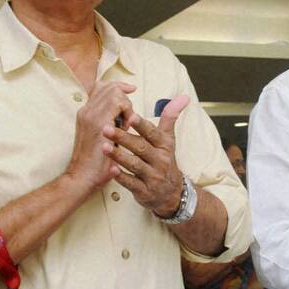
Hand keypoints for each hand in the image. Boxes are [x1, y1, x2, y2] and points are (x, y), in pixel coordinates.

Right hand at [65, 81, 136, 191]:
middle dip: (124, 95)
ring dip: (126, 105)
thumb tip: (127, 115)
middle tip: (128, 115)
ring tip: (126, 124)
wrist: (83, 177)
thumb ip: (111, 123)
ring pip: (114, 92)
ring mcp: (90, 115)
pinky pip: (118, 103)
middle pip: (108, 86)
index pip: (101, 87)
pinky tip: (127, 127)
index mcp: (86, 113)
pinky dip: (127, 111)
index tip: (131, 90)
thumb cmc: (97, 162)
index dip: (118, 85)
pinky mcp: (98, 123)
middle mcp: (86, 111)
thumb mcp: (104, 137)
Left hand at [104, 95, 189, 215]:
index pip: (152, 133)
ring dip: (118, 156)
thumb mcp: (169, 139)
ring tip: (104, 147)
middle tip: (106, 128)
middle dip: (123, 138)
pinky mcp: (144, 190)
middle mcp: (160, 160)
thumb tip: (184, 96)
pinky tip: (110, 170)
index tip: (130, 116)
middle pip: (140, 147)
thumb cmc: (164, 160)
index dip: (141, 125)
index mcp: (164, 145)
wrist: (171, 192)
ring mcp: (152, 176)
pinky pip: (131, 183)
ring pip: (134, 165)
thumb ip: (171, 117)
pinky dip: (121, 177)